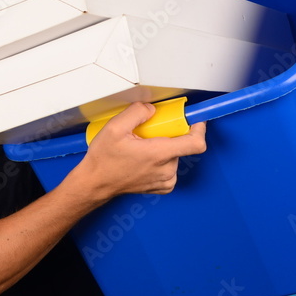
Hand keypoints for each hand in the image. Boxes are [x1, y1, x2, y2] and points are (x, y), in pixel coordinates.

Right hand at [75, 102, 206, 199]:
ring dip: (164, 148)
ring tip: (143, 147)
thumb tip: (152, 109)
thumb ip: (137, 112)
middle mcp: (166, 169)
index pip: (195, 143)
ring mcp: (165, 180)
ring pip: (176, 155)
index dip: (199, 128)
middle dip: (170, 135)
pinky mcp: (162, 187)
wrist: (95, 182)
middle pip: (182, 145)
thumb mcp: (114, 128)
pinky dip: (162, 160)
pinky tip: (145, 159)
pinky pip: (171, 167)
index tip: (195, 119)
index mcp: (158, 154)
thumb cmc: (104, 159)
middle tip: (150, 133)